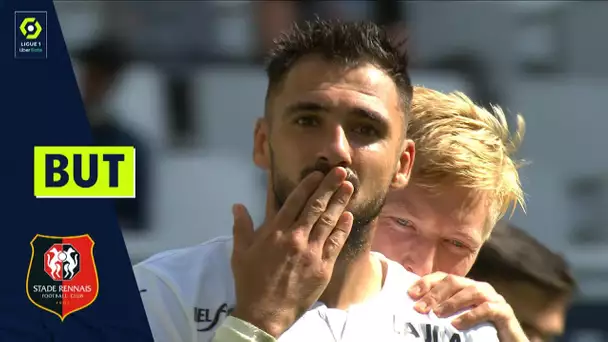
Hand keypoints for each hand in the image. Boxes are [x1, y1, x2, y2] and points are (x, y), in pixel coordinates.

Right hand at [230, 167, 353, 337]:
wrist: (264, 314)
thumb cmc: (250, 282)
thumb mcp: (240, 253)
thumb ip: (241, 227)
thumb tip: (238, 206)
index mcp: (275, 232)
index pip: (295, 202)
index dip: (308, 185)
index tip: (318, 173)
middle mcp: (296, 237)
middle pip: (316, 207)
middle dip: (329, 187)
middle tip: (342, 171)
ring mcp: (311, 252)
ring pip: (329, 222)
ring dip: (339, 203)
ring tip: (348, 187)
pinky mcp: (322, 267)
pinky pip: (335, 244)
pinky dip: (343, 229)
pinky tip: (348, 217)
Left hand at [408, 272, 528, 341]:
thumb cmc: (479, 331)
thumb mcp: (456, 318)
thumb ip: (441, 311)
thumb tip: (416, 309)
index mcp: (466, 287)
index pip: (443, 277)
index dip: (426, 283)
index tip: (410, 294)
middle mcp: (479, 287)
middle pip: (454, 282)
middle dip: (434, 294)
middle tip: (420, 308)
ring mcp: (493, 297)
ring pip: (471, 291)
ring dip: (451, 303)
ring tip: (436, 315)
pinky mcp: (504, 311)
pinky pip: (487, 309)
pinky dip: (470, 315)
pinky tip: (456, 324)